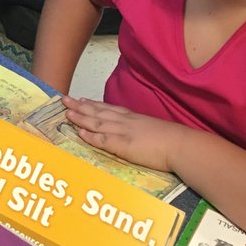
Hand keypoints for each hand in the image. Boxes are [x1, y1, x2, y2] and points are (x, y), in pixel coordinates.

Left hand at [62, 94, 177, 171]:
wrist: (180, 145)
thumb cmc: (172, 140)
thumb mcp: (154, 129)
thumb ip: (142, 129)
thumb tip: (139, 134)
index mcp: (133, 118)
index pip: (109, 109)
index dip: (94, 104)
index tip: (81, 100)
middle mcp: (125, 122)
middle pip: (98, 112)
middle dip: (80, 106)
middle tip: (65, 100)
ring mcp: (123, 132)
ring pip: (97, 123)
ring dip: (80, 118)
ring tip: (67, 113)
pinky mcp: (123, 145)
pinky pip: (103, 139)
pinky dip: (90, 135)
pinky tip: (80, 132)